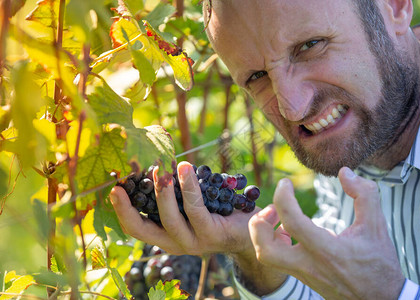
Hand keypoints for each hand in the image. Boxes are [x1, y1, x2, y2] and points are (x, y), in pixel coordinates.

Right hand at [109, 161, 256, 255]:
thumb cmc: (216, 211)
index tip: (111, 189)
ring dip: (163, 191)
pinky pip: (195, 209)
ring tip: (161, 167)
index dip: (121, 211)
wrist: (250, 229)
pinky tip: (186, 168)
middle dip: (130, 206)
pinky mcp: (211, 234)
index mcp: (165, 236)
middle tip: (124, 180)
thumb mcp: (189, 202)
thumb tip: (155, 160)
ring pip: (170, 218)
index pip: (137, 228)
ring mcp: (193, 242)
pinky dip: (189, 187)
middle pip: (144, 230)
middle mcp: (175, 243)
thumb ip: (173, 191)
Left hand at [248, 167, 404, 299]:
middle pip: (265, 249)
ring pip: (266, 256)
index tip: (286, 183)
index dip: (283, 197)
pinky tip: (289, 231)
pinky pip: (276, 260)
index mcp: (327, 250)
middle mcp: (309, 265)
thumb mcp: (377, 225)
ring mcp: (303, 274)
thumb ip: (364, 194)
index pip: (292, 221)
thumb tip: (344, 172)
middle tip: (273, 207)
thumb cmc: (379, 263)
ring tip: (278, 216)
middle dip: (260, 222)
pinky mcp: (302, 278)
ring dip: (263, 233)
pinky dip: (273, 241)